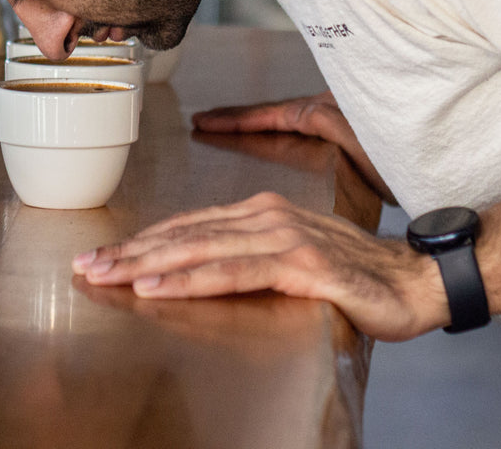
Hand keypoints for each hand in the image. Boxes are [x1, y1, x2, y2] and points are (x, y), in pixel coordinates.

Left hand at [72, 191, 448, 341]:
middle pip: (182, 235)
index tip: (102, 255)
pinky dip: (190, 278)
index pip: (186, 226)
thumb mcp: (289, 256)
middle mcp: (263, 216)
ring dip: (146, 264)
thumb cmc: (352, 273)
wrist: (414, 279)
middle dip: (129, 252)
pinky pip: (233, 272)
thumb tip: (198, 267)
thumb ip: (246, 256)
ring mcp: (281, 236)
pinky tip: (158, 288)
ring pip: (198, 249)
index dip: (141, 241)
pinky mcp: (299, 264)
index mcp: (257, 212)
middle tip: (86, 265)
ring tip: (107, 276)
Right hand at [192, 91, 395, 203]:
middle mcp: (332, 105)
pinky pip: (304, 121)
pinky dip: (280, 125)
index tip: (204, 123)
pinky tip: (274, 134)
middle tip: (204, 120)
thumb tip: (305, 113)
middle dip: (238, 117)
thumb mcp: (370, 148)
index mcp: (329, 112)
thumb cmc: (415, 162)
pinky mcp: (351, 122)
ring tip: (230, 126)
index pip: (270, 114)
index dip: (234, 119)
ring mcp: (341, 112)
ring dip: (259, 120)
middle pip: (275, 110)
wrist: (451, 162)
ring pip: (289, 115)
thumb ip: (332, 125)